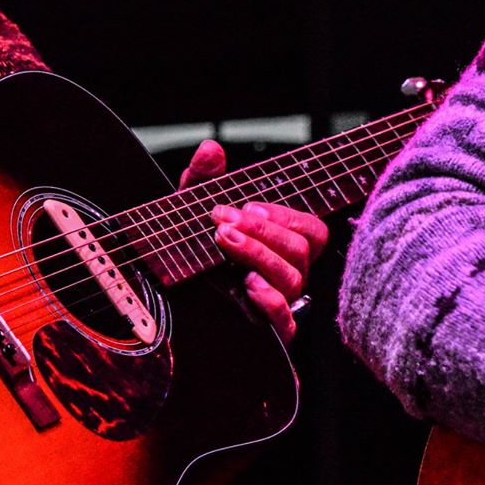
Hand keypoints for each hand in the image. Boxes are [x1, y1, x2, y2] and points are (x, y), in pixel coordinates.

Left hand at [179, 139, 329, 343]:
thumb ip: (206, 182)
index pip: (311, 230)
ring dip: (259, 254)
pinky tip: (247, 285)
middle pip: (301, 250)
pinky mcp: (269, 334)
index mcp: (285, 249)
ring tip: (225, 241)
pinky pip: (286, 321)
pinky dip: (270, 301)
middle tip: (224, 221)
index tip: (245, 206)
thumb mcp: (196, 217)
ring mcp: (282, 306)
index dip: (283, 216)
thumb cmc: (196, 258)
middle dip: (263, 230)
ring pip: (292, 278)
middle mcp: (290, 276)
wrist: (172, 313)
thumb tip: (210, 149)